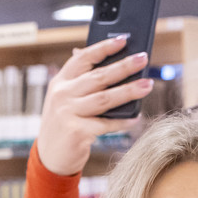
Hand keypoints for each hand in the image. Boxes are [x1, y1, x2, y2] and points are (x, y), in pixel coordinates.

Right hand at [33, 36, 153, 176]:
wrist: (50, 157)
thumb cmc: (65, 124)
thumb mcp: (66, 100)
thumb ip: (82, 82)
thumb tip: (109, 63)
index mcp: (60, 82)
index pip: (82, 59)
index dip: (103, 48)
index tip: (123, 40)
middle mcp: (62, 95)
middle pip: (99, 77)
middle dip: (123, 67)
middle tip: (143, 59)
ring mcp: (68, 113)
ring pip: (105, 98)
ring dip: (129, 91)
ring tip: (147, 85)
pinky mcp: (77, 131)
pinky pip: (107, 124)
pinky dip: (123, 121)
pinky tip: (136, 117)